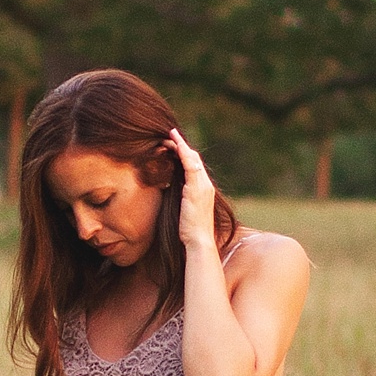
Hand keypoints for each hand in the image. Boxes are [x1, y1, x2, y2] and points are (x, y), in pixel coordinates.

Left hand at [166, 126, 214, 250]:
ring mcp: (203, 186)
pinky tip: (175, 145)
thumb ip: (182, 199)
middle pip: (194, 159)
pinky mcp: (197, 188)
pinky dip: (183, 153)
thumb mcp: (185, 211)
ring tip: (170, 135)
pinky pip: (190, 166)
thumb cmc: (190, 230)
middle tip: (169, 134)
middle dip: (182, 145)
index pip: (194, 166)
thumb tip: (171, 191)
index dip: (184, 154)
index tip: (173, 144)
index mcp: (203, 190)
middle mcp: (206, 185)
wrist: (199, 241)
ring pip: (193, 159)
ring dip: (181, 145)